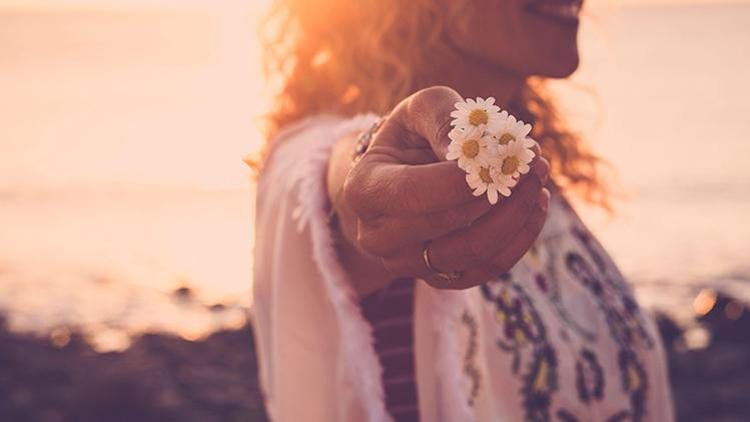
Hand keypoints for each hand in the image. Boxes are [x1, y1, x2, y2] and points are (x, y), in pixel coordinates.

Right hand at [340, 86, 549, 289]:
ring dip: (515, 218)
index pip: (412, 194)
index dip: (461, 180)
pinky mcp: (439, 279)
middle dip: (499, 193)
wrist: (402, 174)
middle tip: (535, 161)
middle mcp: (377, 237)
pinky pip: (487, 269)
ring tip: (538, 182)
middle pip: (446, 227)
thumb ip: (446, 121)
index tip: (504, 156)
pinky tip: (535, 206)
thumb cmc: (413, 136)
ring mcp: (406, 265)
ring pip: (471, 253)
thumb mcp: (422, 110)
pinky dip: (519, 239)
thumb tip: (480, 154)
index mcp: (363, 190)